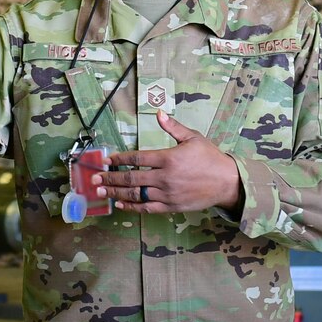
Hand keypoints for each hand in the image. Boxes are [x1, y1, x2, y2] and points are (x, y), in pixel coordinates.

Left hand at [93, 110, 243, 214]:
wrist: (227, 182)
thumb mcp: (193, 138)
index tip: (106, 160)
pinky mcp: (171, 207)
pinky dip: (132, 207)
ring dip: (116, 193)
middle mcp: (164, 177)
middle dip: (110, 178)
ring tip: (100, 191)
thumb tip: (159, 113)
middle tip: (94, 178)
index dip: (119, 159)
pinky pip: (147, 208)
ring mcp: (167, 194)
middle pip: (131, 178)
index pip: (136, 158)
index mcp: (168, 158)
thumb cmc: (210, 158)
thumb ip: (173, 127)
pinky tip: (120, 205)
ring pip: (136, 194)